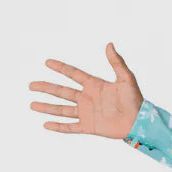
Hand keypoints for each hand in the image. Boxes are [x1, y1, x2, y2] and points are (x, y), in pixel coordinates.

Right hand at [28, 43, 143, 139]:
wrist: (140, 122)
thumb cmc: (136, 100)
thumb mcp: (126, 79)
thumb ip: (117, 62)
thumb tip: (109, 44)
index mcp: (94, 85)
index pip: (73, 74)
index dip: (60, 68)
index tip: (47, 62)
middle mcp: (87, 98)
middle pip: (62, 92)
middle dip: (46, 88)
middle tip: (31, 85)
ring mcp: (87, 112)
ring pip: (62, 109)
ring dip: (47, 107)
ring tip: (32, 105)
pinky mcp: (89, 126)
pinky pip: (71, 127)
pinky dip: (59, 126)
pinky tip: (46, 125)